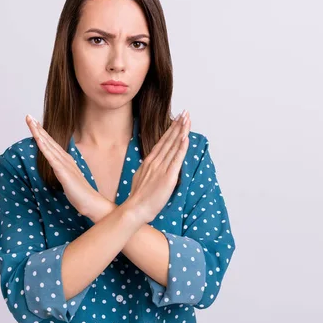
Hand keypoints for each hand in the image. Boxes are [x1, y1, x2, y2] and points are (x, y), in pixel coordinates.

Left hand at [25, 114, 104, 220]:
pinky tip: (38, 139)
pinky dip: (44, 147)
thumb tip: (56, 170)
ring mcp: (64, 164)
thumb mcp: (67, 180)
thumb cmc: (80, 194)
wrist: (91, 202)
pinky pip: (51, 157)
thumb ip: (62, 173)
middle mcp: (65, 158)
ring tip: (31, 122)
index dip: (42, 133)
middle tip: (28, 116)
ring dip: (39, 133)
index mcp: (65, 160)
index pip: (51, 144)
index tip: (34, 123)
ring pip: (48, 145)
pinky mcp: (63, 172)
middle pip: (48, 140)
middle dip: (38, 128)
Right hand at [125, 110, 191, 224]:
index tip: (178, 119)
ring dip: (181, 132)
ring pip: (173, 146)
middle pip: (169, 140)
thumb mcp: (141, 177)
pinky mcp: (168, 177)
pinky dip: (181, 148)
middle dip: (178, 125)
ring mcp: (161, 168)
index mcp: (149, 161)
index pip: (162, 142)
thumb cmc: (138, 198)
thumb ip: (148, 169)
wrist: (134, 209)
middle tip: (185, 113)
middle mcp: (155, 162)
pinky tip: (185, 138)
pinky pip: (176, 159)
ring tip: (187, 120)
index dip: (171, 130)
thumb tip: (152, 164)